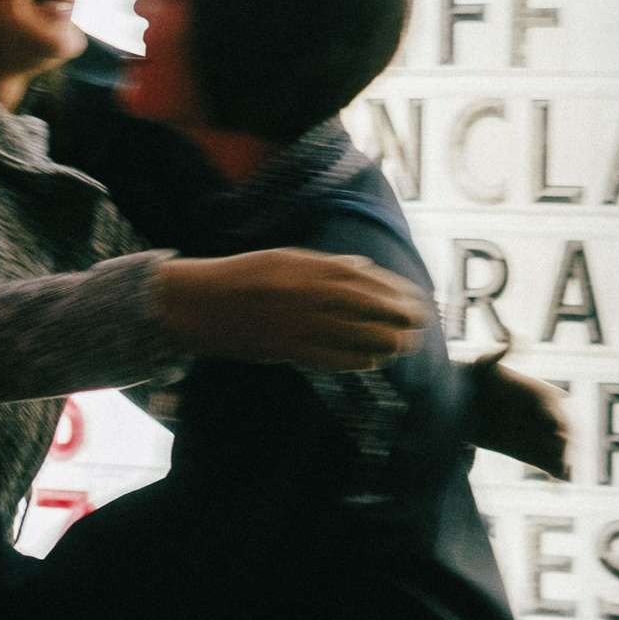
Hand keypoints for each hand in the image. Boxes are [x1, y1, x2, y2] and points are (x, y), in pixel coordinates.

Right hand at [152, 249, 428, 372]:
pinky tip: (374, 362)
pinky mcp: (283, 350)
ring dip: (382, 341)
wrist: (197, 304)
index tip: (414, 298)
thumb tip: (363, 269)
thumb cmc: (243, 276)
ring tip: (405, 344)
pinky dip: (353, 361)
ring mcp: (293, 324)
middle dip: (396, 316)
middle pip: (361, 307)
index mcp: (303, 268)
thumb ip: (324, 264)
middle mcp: (302, 295)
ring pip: (349, 335)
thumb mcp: (284, 257)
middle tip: (420, 323)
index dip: (391, 291)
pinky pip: (326, 358)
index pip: (360, 279)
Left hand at [467, 347, 569, 477]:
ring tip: (564, 477)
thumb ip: (501, 353)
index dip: (559, 419)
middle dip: (567, 445)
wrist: (461, 404)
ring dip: (566, 463)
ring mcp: (540, 436)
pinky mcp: (531, 453)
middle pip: (564, 431)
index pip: (556, 406)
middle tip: (563, 460)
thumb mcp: (484, 364)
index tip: (557, 431)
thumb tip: (515, 333)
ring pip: (562, 450)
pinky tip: (559, 488)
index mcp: (540, 393)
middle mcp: (545, 416)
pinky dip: (558, 477)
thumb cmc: (476, 379)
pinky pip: (550, 465)